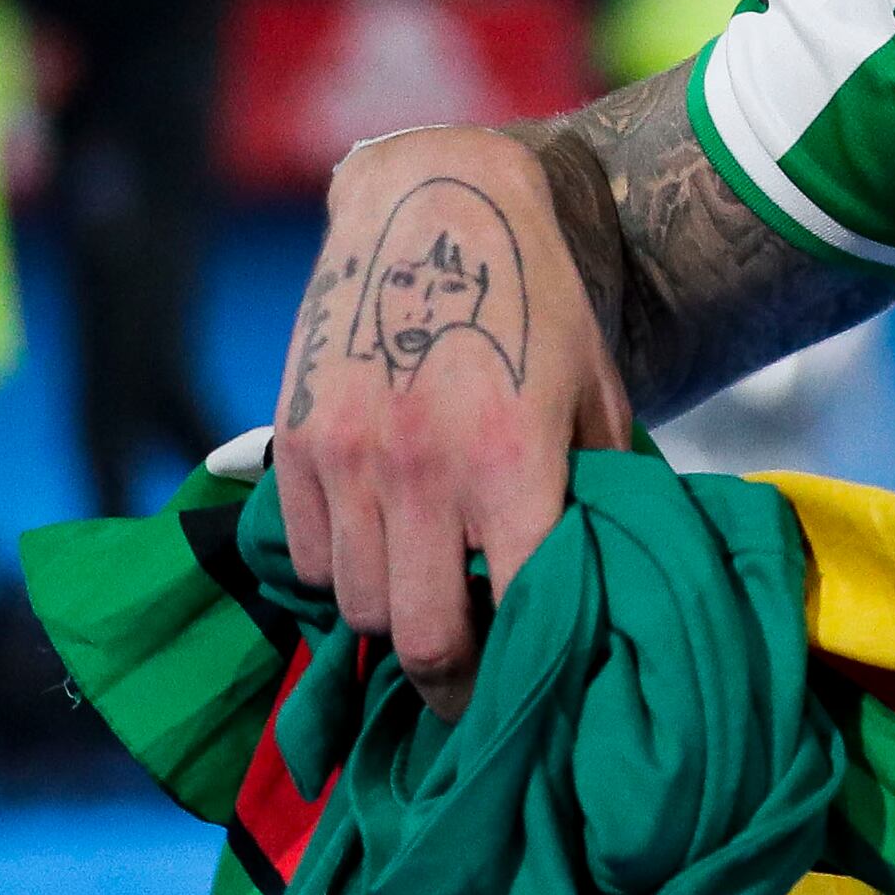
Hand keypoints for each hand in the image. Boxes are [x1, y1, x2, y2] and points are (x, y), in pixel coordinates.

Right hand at [271, 127, 633, 714]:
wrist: (443, 200)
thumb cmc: (544, 307)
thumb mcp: (599, 399)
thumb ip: (596, 496)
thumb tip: (598, 594)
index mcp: (513, 464)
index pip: (515, 617)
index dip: (523, 672)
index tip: (530, 694)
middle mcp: (422, 469)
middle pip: (420, 638)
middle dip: (449, 680)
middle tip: (469, 686)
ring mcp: (347, 456)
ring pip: (356, 606)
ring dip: (393, 619)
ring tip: (427, 605)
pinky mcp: (294, 438)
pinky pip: (307, 555)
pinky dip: (342, 571)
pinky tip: (380, 549)